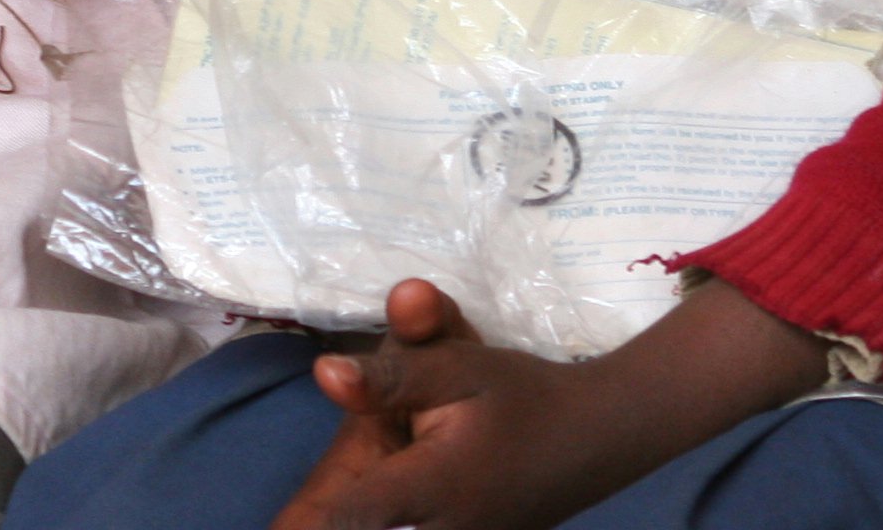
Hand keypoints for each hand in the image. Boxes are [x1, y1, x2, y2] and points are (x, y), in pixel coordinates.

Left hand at [274, 277, 825, 529]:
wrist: (600, 433)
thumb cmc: (523, 395)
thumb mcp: (457, 368)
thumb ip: (390, 375)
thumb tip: (323, 373)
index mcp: (433, 488)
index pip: (348, 515)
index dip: (311, 517)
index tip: (282, 520)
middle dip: (334, 523)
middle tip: (295, 523)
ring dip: (369, 518)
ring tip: (331, 513)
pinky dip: (396, 521)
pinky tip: (379, 510)